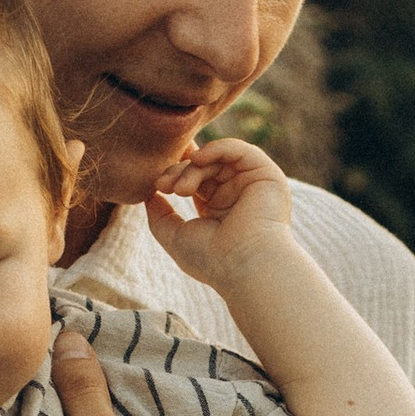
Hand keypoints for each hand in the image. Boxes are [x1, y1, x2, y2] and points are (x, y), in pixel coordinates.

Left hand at [143, 135, 295, 299]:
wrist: (246, 267)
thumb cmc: (212, 260)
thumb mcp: (175, 236)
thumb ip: (159, 215)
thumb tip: (148, 194)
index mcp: (219, 208)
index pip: (196, 178)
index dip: (177, 172)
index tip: (158, 183)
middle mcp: (237, 194)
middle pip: (203, 167)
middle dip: (179, 171)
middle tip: (164, 186)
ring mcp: (252, 184)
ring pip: (217, 158)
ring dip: (193, 167)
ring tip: (181, 189)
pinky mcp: (266, 175)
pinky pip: (239, 150)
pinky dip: (217, 148)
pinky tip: (198, 158)